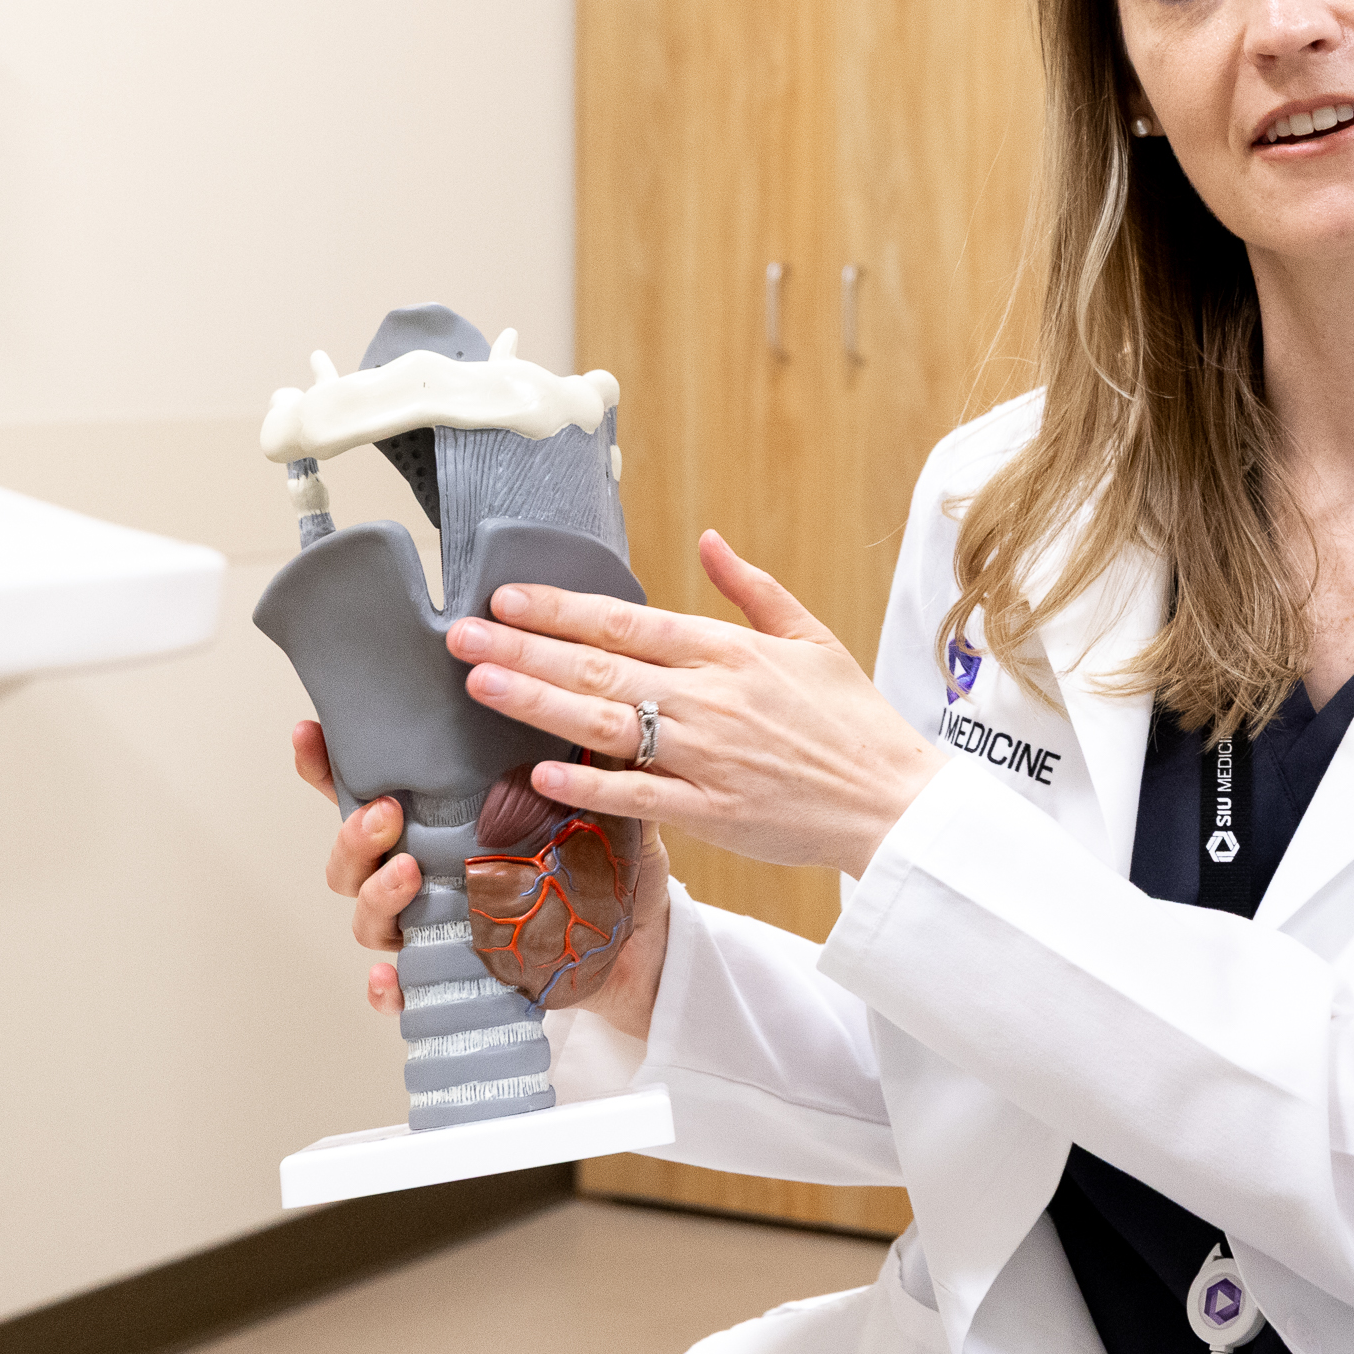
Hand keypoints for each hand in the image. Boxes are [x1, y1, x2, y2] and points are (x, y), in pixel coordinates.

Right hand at [301, 719, 673, 1036]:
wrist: (638, 941)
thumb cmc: (606, 863)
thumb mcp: (595, 800)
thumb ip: (576, 756)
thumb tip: (574, 696)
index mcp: (441, 822)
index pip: (366, 790)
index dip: (326, 765)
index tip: (310, 732)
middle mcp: (423, 873)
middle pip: (351, 858)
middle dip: (354, 834)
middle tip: (385, 812)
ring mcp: (433, 927)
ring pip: (367, 917)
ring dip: (375, 895)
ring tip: (407, 873)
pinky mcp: (454, 977)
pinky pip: (404, 988)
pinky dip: (386, 986)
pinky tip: (390, 977)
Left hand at [442, 531, 946, 878]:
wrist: (893, 799)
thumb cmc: (853, 720)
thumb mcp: (812, 637)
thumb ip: (752, 589)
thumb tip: (708, 541)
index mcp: (732, 651)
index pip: (628, 621)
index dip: (561, 608)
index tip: (506, 598)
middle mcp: (712, 698)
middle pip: (600, 666)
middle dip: (523, 649)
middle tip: (461, 637)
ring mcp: (708, 756)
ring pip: (604, 723)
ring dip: (537, 702)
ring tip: (480, 685)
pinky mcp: (711, 812)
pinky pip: (637, 795)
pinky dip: (587, 784)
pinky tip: (539, 774)